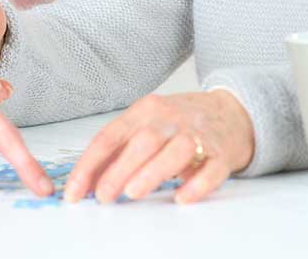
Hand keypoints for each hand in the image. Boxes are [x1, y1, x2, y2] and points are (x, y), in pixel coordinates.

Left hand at [63, 91, 254, 204]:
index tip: (75, 191)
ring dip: (152, 172)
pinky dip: (197, 184)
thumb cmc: (180, 123)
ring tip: (134, 193)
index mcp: (146, 110)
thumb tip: (87, 181)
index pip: (111, 136)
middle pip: (143, 141)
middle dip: (119, 170)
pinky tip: (181, 197)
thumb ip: (119, 150)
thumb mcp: (146, 125)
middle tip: (103, 196)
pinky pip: (211, 169)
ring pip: (176, 150)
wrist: (232, 112)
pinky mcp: (222, 153)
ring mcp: (198, 134)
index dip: (89, 164)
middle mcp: (170, 118)